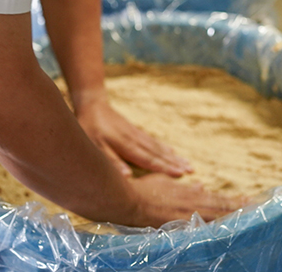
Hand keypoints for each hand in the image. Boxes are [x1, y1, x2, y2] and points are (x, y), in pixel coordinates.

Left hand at [73, 91, 192, 177]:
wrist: (93, 104)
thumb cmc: (90, 128)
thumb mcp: (96, 146)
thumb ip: (112, 161)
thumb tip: (126, 177)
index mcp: (126, 146)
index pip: (149, 159)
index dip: (165, 168)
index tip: (181, 174)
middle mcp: (135, 140)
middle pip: (158, 154)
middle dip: (175, 163)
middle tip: (192, 171)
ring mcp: (137, 135)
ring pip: (158, 147)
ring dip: (173, 156)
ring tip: (187, 163)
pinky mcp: (135, 131)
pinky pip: (153, 141)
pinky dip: (164, 147)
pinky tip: (171, 151)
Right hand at [127, 173, 247, 226]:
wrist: (129, 202)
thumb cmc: (144, 190)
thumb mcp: (165, 182)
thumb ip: (184, 186)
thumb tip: (200, 184)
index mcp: (190, 194)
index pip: (218, 198)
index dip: (235, 201)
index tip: (251, 200)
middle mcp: (192, 206)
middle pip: (221, 209)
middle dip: (240, 209)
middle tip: (258, 209)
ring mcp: (187, 218)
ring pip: (215, 219)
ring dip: (232, 218)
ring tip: (248, 219)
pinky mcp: (179, 228)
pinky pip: (201, 231)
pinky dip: (214, 230)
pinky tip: (224, 234)